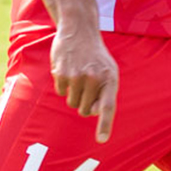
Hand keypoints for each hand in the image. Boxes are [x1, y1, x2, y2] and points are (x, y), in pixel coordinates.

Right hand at [50, 24, 118, 141]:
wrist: (79, 30)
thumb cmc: (96, 56)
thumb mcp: (109, 70)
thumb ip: (105, 93)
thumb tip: (93, 112)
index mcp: (109, 79)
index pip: (108, 106)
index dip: (104, 124)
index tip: (101, 140)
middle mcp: (94, 78)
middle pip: (85, 110)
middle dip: (84, 103)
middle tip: (86, 85)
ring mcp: (77, 76)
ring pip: (72, 103)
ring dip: (73, 94)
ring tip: (78, 75)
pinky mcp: (61, 74)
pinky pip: (61, 93)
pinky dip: (63, 86)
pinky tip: (68, 70)